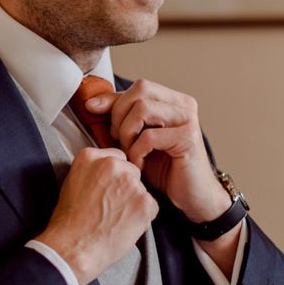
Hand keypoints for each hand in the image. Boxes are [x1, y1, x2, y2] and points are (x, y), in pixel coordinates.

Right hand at [35, 147, 158, 284]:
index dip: (114, 177)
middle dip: (126, 187)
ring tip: (115, 219)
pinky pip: (151, 206)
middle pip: (131, 171)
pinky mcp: (144, 202)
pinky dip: (143, 217)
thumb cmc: (70, 222)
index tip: (108, 189)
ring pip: (141, 189)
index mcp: (91, 156)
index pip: (116, 158)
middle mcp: (112, 164)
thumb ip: (92, 170)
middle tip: (111, 207)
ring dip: (134, 202)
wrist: (73, 248)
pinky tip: (125, 226)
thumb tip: (107, 174)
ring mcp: (130, 182)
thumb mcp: (73, 182)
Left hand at [85, 80, 241, 276]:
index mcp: (173, 100)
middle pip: (140, 91)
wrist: (192, 198)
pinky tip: (139, 166)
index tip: (95, 113)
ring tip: (129, 154)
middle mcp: (184, 104)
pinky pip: (149, 136)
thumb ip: (120, 118)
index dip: (114, 100)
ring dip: (127, 133)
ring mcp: (187, 119)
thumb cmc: (164, 169)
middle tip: (119, 142)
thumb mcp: (136, 138)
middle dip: (120, 116)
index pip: (139, 86)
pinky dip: (137, 152)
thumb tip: (91, 103)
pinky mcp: (188, 138)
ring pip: (142, 109)